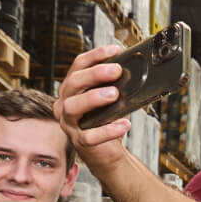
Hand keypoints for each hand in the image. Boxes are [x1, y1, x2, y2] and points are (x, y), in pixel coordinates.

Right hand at [54, 45, 131, 163]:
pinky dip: (108, 130)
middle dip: (95, 74)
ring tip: (115, 94)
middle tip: (116, 70)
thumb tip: (135, 71)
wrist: (106, 151)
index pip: (78, 66)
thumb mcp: (111, 100)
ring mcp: (69, 123)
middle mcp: (65, 103)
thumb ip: (116, 86)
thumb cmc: (106, 121)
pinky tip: (124, 125)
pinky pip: (89, 136)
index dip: (95, 56)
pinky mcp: (79, 142)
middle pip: (73, 83)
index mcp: (72, 89)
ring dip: (94, 98)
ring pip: (73, 107)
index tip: (115, 50)